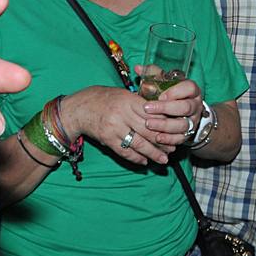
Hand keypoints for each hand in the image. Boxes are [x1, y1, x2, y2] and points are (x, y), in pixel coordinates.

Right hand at [60, 81, 186, 166]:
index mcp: (128, 100)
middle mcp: (122, 114)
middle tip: (173, 148)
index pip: (152, 113)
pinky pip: (125, 151)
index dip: (165, 123)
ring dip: (153, 153)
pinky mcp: (107, 140)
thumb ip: (140, 103)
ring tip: (163, 159)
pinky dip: (136, 158)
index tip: (175, 130)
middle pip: (148, 130)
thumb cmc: (104, 98)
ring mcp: (114, 128)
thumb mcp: (123, 94)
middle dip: (163, 141)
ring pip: (138, 143)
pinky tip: (144, 161)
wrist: (79, 108)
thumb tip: (162, 115)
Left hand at [135, 66, 203, 144]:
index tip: (160, 95)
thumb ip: (153, 74)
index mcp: (191, 90)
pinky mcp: (188, 134)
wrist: (184, 113)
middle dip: (166, 109)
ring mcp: (193, 121)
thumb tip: (137, 67)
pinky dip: (169, 139)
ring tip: (148, 124)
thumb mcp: (165, 82)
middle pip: (186, 107)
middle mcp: (195, 105)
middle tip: (147, 108)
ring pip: (183, 125)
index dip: (176, 92)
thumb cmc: (171, 94)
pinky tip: (157, 138)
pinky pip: (180, 138)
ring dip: (165, 126)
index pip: (189, 88)